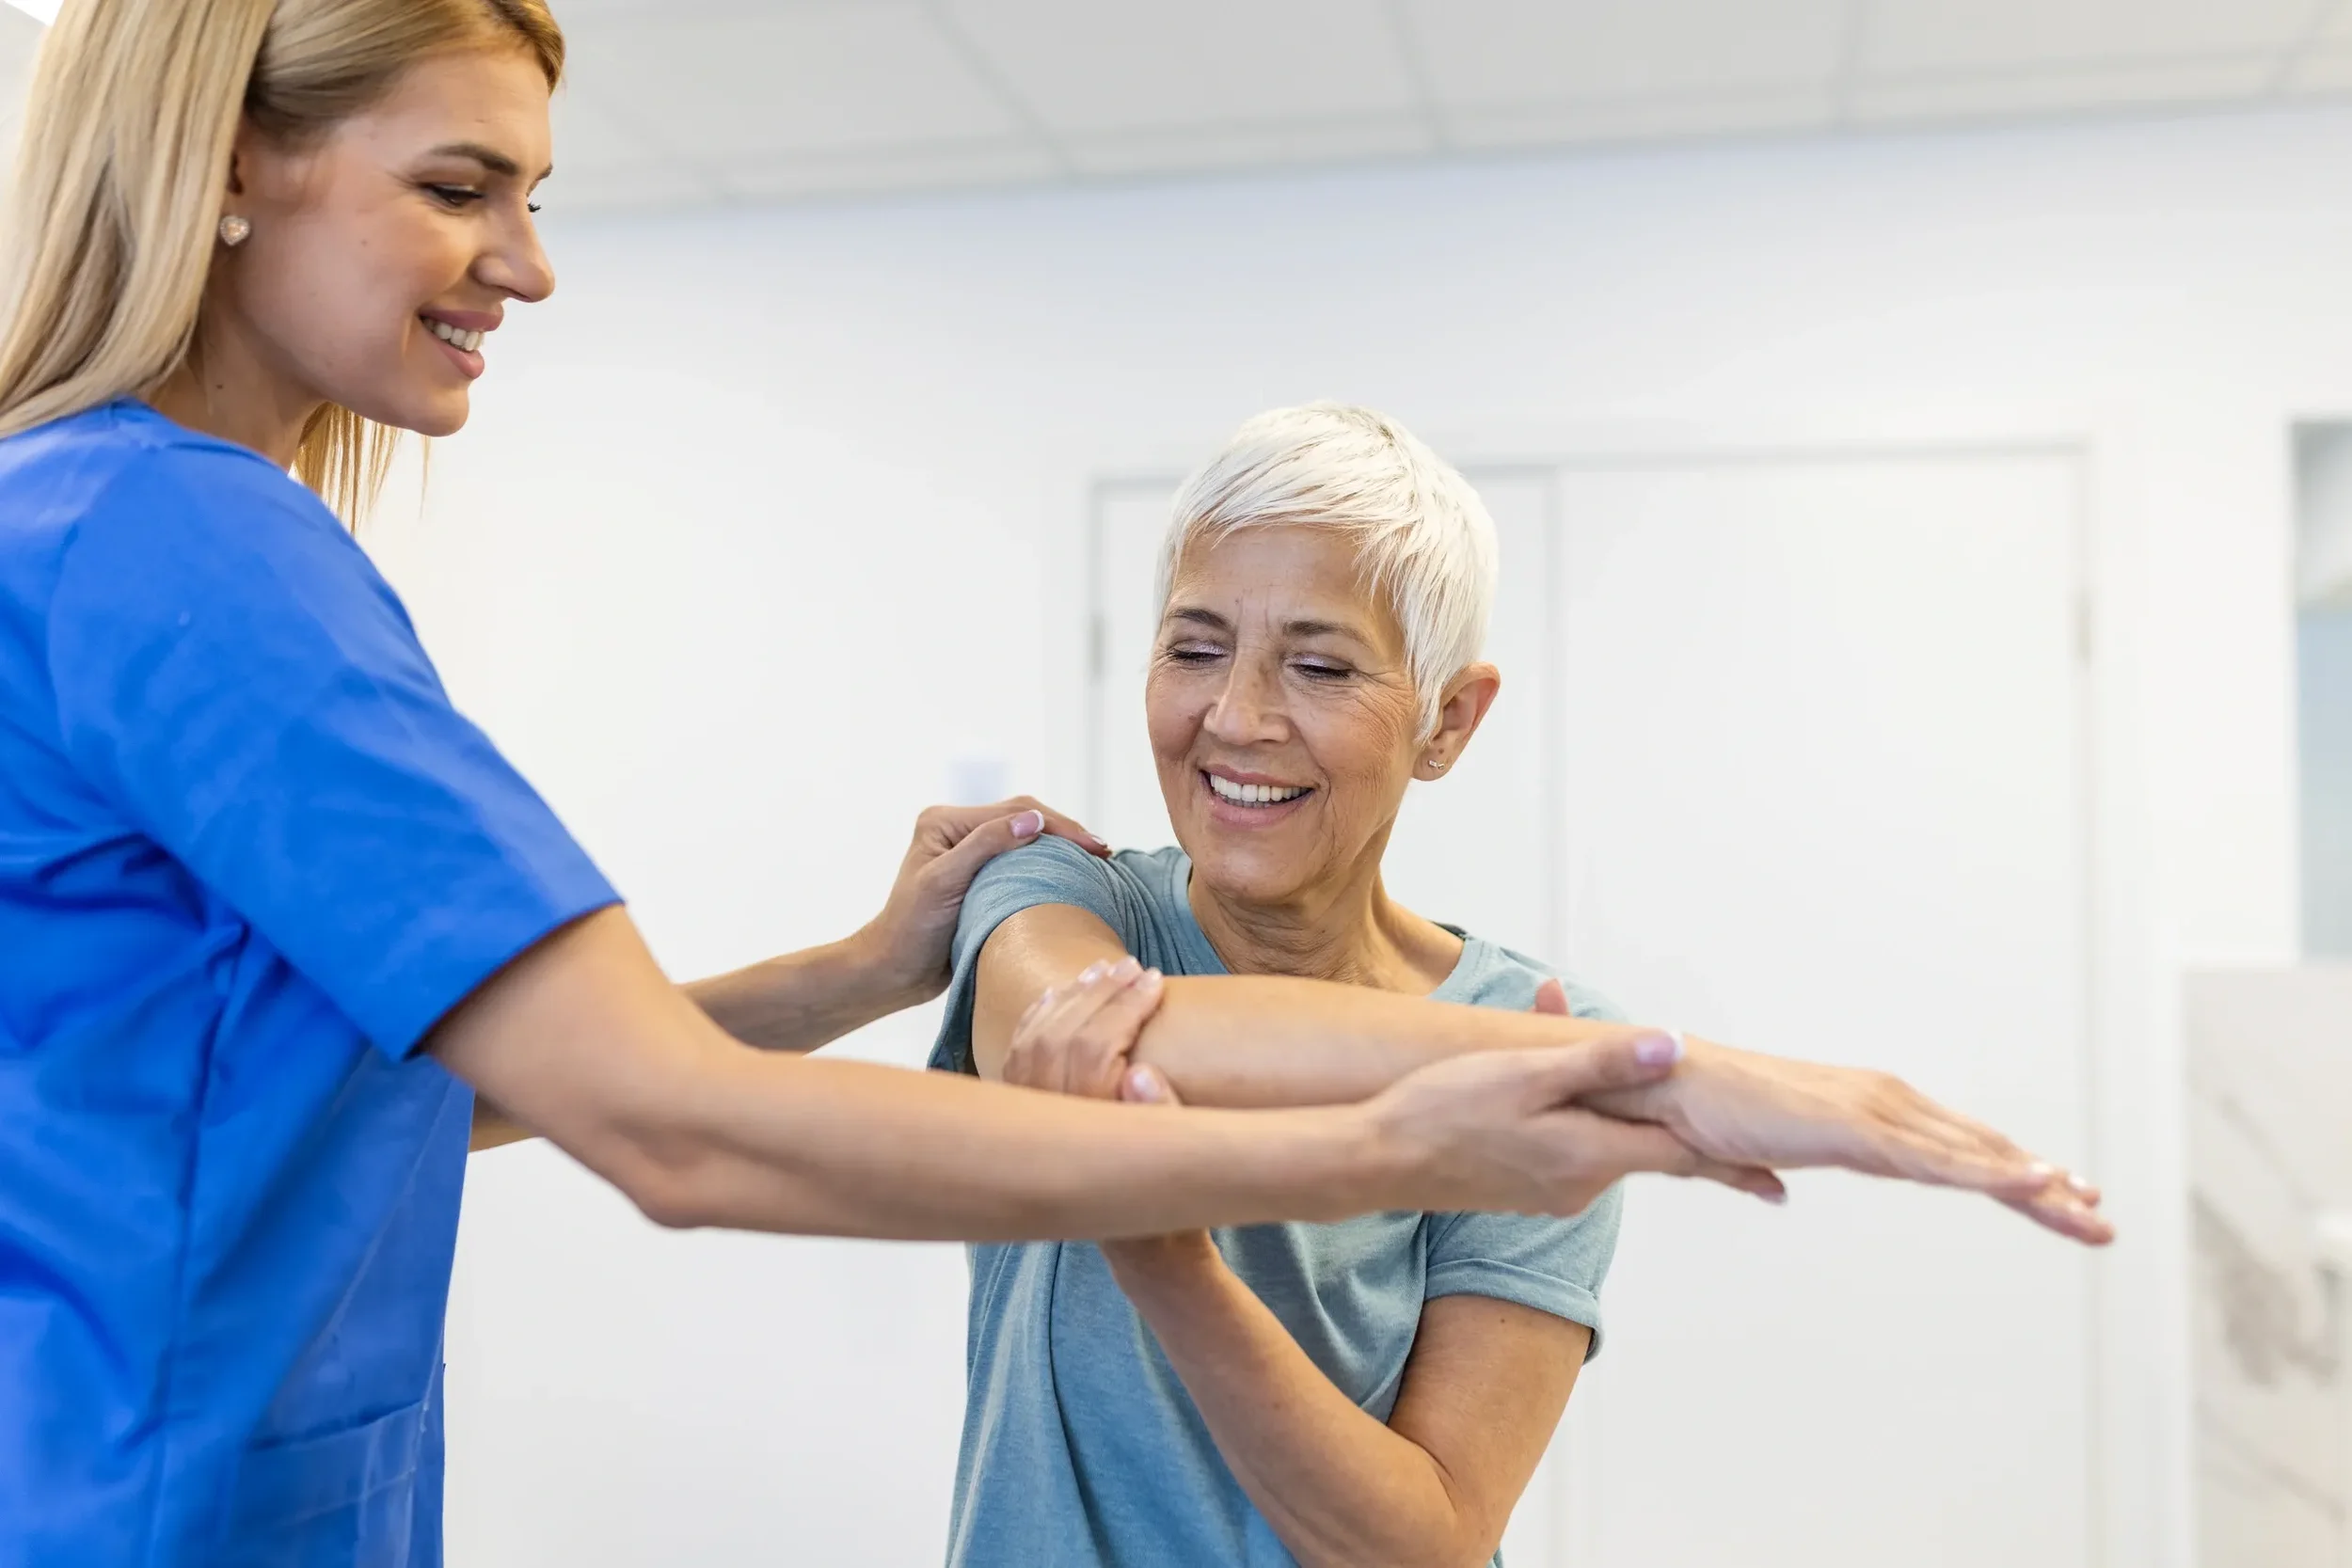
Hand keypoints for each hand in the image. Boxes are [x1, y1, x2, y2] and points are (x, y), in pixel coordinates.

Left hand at [855, 798, 1109, 1007]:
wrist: (896, 971)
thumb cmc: (910, 929)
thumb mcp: (944, 882)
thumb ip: (985, 846)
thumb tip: (1033, 820)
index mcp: (945, 822)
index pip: (1013, 811)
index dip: (1057, 825)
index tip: (1093, 845)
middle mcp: (959, 831)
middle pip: (1023, 819)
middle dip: (1065, 832)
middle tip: (1103, 851)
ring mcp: (972, 855)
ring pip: (1027, 842)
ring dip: (1061, 849)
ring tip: (1097, 861)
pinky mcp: (983, 880)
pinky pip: (1023, 865)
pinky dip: (1050, 868)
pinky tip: (1073, 876)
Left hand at [996, 958, 1214, 1276]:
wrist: (1149, 1257)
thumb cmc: (1176, 1213)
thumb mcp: (1183, 1171)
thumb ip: (1161, 1117)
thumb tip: (1140, 1073)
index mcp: (1086, 1134)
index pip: (1094, 1048)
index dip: (1125, 1007)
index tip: (1156, 981)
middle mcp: (1050, 1129)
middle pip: (1062, 1036)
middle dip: (1100, 994)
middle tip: (1136, 969)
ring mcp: (1034, 1127)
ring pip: (1035, 1042)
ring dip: (1068, 1000)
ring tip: (1103, 970)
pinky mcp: (1031, 1126)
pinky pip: (1021, 1058)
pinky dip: (1040, 1021)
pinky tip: (1060, 997)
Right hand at [1362, 1037, 1793, 1218]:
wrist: (1373, 1160)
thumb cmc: (1442, 1111)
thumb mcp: (1526, 1074)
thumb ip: (1600, 1062)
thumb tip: (1673, 1047)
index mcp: (1591, 1156)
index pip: (1683, 1157)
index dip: (1733, 1161)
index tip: (1781, 1177)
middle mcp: (1580, 1184)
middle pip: (1652, 1155)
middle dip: (1698, 1148)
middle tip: (1761, 1172)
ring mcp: (1550, 1192)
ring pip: (1608, 1148)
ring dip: (1626, 1120)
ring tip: (1640, 1087)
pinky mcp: (1522, 1189)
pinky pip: (1572, 1151)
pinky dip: (1584, 1124)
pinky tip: (1563, 1094)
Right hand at [1536, 983, 2112, 1244]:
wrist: (1664, 1085)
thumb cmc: (1697, 1112)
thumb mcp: (1743, 1151)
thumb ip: (1761, 1171)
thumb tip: (1773, 1190)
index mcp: (1862, 1111)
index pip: (1949, 1147)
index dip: (2004, 1171)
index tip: (2055, 1195)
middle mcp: (1883, 1102)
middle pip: (1979, 1149)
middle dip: (2043, 1184)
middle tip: (2099, 1215)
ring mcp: (1876, 1112)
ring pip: (1974, 1157)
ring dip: (2038, 1186)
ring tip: (2090, 1212)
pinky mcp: (1860, 1130)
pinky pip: (1941, 1161)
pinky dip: (1994, 1172)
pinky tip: (2040, 1184)